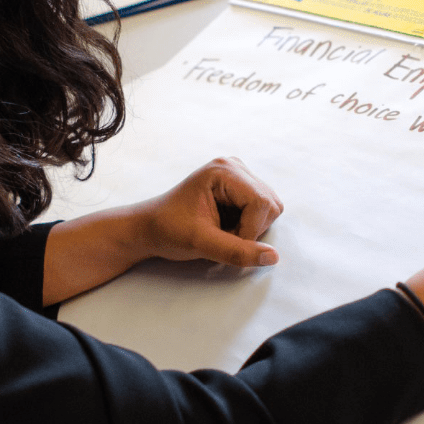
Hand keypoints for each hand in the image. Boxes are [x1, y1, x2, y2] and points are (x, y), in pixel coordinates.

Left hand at [43, 158, 283, 304]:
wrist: (150, 227)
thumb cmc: (169, 230)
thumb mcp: (201, 243)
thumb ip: (237, 251)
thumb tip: (273, 257)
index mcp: (224, 171)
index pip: (261, 203)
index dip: (249, 231)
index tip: (224, 241)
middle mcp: (234, 166)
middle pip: (270, 204)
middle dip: (251, 229)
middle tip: (221, 235)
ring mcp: (239, 174)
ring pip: (269, 208)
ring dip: (250, 228)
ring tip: (222, 231)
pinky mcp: (240, 186)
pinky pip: (262, 209)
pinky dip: (248, 225)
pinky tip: (226, 225)